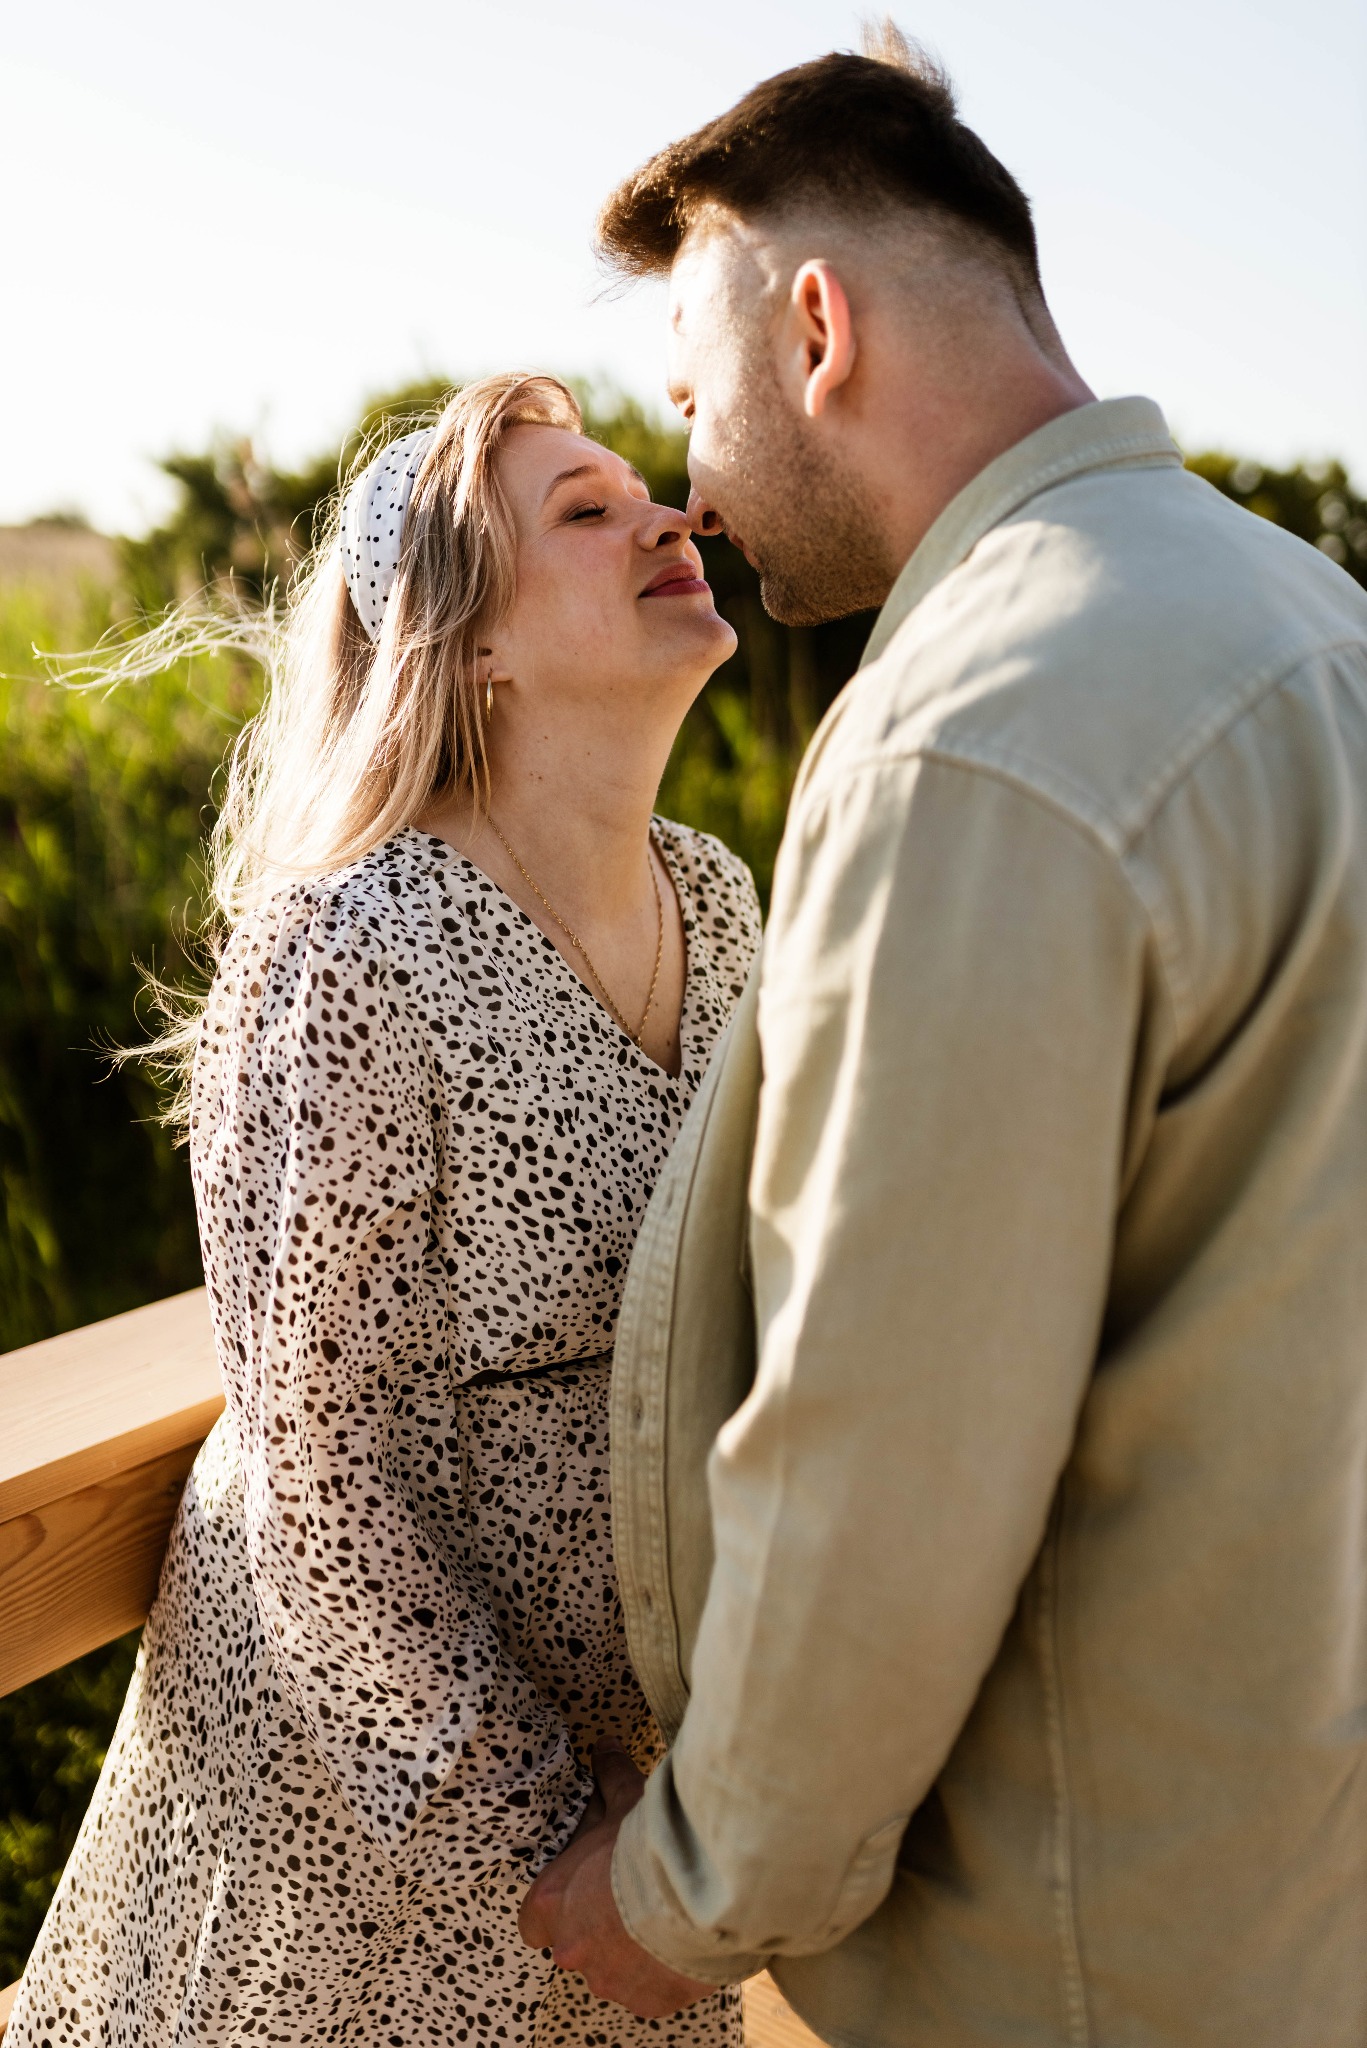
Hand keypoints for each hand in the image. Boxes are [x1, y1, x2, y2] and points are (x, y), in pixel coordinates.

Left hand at [520, 1743, 716, 2016]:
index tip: (580, 1892)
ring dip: (630, 1951)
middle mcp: (571, 1949)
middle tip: (631, 1899)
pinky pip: (648, 1990)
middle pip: (574, 1946)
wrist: (700, 1887)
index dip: (555, 1907)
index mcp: (552, 1902)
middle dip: (599, 1927)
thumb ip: (609, 1777)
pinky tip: (681, 1941)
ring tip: (663, 1918)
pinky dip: (661, 1971)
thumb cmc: (650, 1842)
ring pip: (611, 1970)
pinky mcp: (647, 2001)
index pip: (532, 1921)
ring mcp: (609, 1981)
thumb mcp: (626, 1800)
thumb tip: (604, 1746)